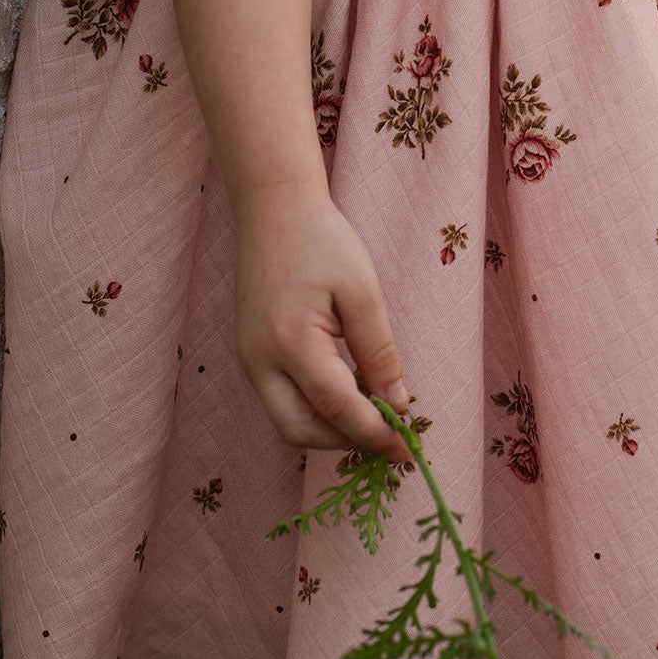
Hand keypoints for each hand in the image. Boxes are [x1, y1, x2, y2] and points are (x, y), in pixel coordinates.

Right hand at [233, 185, 411, 458]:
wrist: (273, 210)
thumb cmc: (322, 241)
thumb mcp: (362, 292)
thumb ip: (379, 352)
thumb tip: (398, 404)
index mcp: (290, 342)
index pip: (336, 408)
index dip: (375, 433)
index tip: (407, 448)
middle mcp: (259, 360)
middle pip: (300, 431)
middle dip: (346, 441)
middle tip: (389, 437)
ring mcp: (249, 360)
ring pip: (288, 421)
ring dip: (330, 428)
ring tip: (374, 416)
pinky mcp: (251, 355)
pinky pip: (283, 399)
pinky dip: (316, 409)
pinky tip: (350, 394)